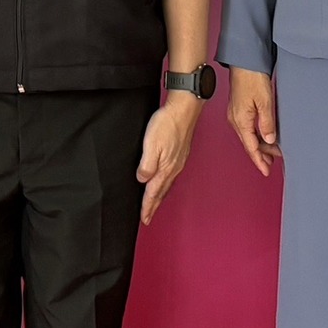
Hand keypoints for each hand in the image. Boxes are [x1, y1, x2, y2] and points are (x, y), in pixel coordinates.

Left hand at [136, 92, 202, 224]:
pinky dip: (165, 184)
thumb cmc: (167, 123)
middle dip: (154, 206)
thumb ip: (146, 165)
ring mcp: (178, 161)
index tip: (144, 218)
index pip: (153, 193)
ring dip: (160, 196)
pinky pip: (171, 175)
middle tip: (148, 217)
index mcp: (165, 168)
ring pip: (167, 185)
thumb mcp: (151, 144)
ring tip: (154, 204)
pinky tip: (164, 181)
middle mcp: (173, 168)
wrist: (184, 109)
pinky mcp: (180, 154)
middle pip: (161, 192)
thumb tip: (142, 179)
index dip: (147, 207)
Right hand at [226, 68, 280, 176]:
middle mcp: (236, 120)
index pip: (251, 147)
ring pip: (248, 136)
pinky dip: (256, 134)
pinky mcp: (238, 108)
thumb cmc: (253, 78)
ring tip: (272, 152)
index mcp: (241, 120)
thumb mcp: (265, 101)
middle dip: (261, 154)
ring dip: (259, 144)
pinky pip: (247, 127)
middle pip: (249, 143)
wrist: (244, 61)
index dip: (259, 160)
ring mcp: (236, 114)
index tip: (266, 171)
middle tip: (273, 163)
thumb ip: (267, 123)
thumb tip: (269, 140)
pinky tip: (264, 135)